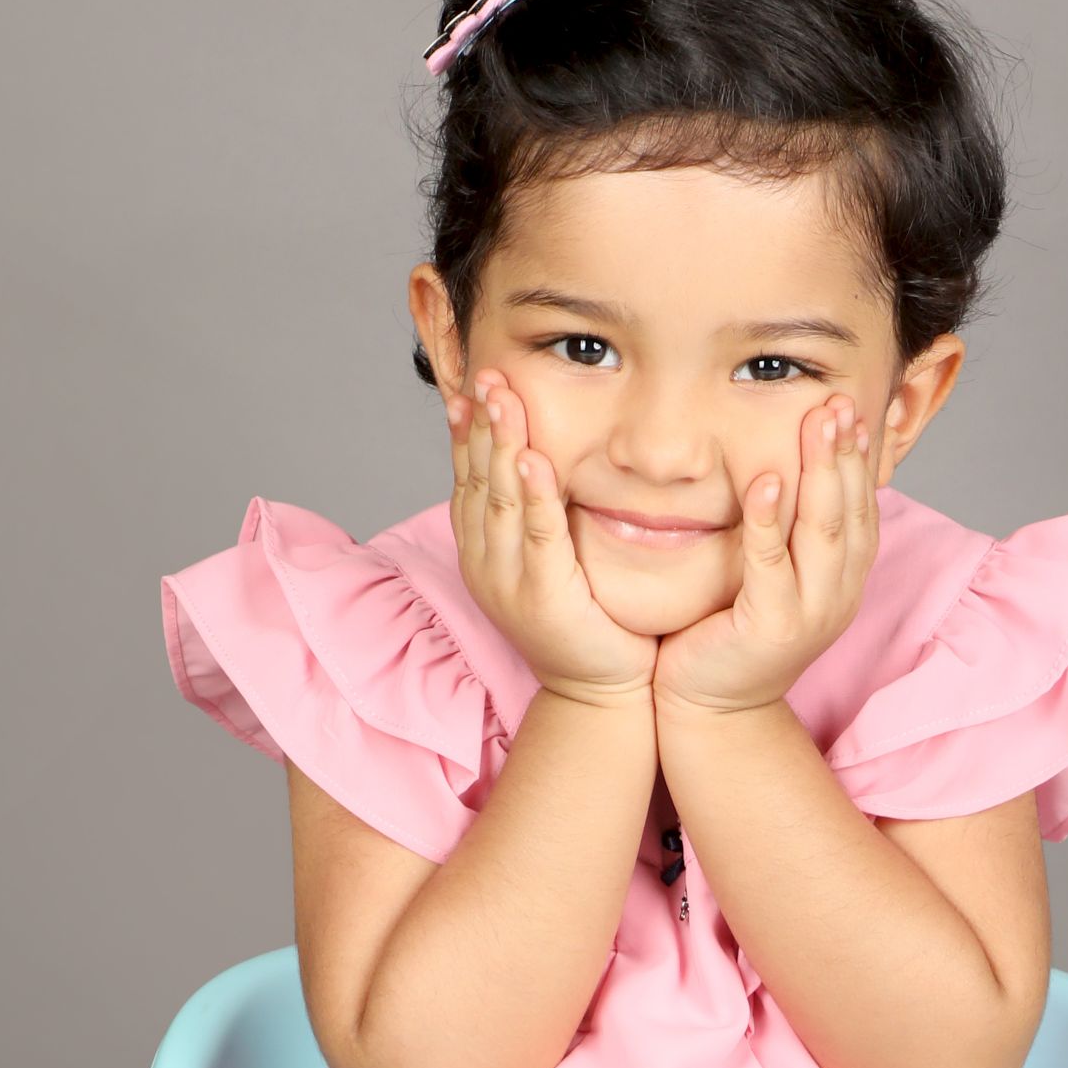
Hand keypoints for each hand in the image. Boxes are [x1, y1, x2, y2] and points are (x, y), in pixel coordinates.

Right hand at [447, 373, 657, 709]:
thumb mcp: (551, 561)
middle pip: (478, 481)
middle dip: (482, 425)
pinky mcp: (543, 597)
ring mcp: (509, 583)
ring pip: (501, 501)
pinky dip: (533, 495)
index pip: (468, 480)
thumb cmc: (586, 623)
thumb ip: (541, 516)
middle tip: (486, 375)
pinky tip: (531, 459)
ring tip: (503, 399)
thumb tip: (537, 462)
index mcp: (483, 552)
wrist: (600, 692)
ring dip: (500, 445)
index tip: (468, 388)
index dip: (467, 433)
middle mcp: (486, 564)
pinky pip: (537, 535)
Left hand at [652, 395, 879, 717]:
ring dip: (821, 471)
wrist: (713, 710)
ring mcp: (811, 613)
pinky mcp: (772, 628)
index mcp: (844, 577)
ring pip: (824, 530)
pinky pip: (772, 564)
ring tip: (817, 421)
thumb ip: (788, 532)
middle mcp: (838, 593)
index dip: (861, 456)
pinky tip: (768, 480)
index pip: (863, 505)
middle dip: (845, 450)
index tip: (854, 406)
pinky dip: (770, 520)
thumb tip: (787, 469)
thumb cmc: (731, 635)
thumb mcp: (772, 576)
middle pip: (850, 509)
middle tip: (838, 398)